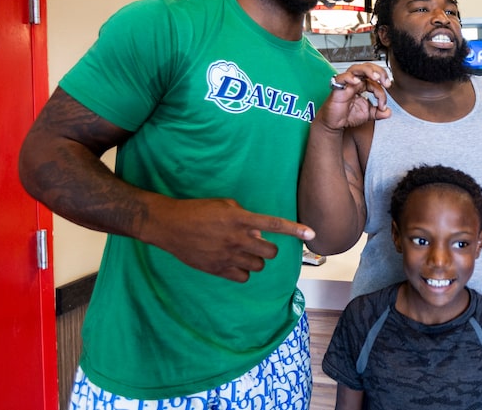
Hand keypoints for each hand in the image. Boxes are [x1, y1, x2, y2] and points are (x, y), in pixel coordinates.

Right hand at [140, 197, 315, 281]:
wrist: (169, 225)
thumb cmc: (198, 210)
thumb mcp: (225, 205)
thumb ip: (246, 217)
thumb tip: (260, 232)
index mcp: (240, 219)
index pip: (275, 225)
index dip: (295, 230)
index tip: (312, 233)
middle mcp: (237, 239)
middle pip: (270, 252)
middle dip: (268, 248)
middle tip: (257, 243)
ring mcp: (227, 256)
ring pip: (258, 266)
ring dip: (255, 260)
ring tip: (242, 252)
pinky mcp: (217, 269)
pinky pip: (243, 277)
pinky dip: (243, 272)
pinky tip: (234, 263)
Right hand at [319, 63, 391, 130]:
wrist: (334, 124)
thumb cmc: (347, 116)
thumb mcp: (367, 115)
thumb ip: (378, 112)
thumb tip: (388, 112)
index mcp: (362, 85)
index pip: (375, 82)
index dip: (382, 92)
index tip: (383, 106)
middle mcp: (355, 82)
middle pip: (367, 68)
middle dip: (379, 72)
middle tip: (386, 82)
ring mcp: (346, 84)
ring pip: (356, 68)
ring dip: (368, 70)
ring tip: (376, 77)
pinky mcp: (337, 89)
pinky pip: (341, 78)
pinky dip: (349, 77)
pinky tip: (357, 81)